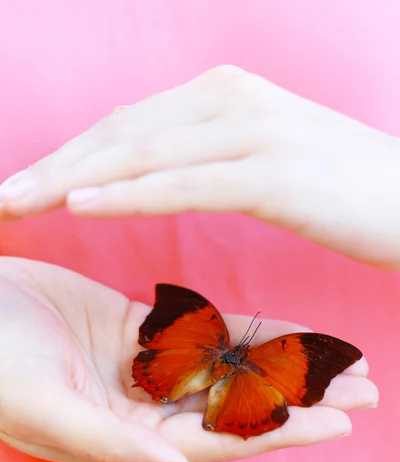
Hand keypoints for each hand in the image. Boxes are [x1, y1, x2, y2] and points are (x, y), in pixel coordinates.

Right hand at [0, 257, 376, 461]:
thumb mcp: (43, 403)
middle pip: (238, 407)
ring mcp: (143, 370)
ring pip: (227, 368)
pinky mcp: (137, 332)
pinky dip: (244, 331)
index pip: (220, 440)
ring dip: (283, 363)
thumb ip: (110, 444)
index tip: (340, 421)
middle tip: (365, 389)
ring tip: (340, 361)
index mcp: (126, 441)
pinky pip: (203, 334)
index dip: (281, 432)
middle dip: (302, 399)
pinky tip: (283, 330)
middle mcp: (143, 411)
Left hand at [1, 65, 399, 268]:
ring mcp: (249, 132)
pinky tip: (79, 205)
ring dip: (70, 180)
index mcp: (223, 95)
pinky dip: (128, 194)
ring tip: (16, 204)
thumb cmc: (340, 188)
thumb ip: (204, 153)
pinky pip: (182, 184)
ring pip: (140, 155)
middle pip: (119, 134)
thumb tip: (150, 161)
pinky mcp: (269, 174)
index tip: (25, 185)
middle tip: (2, 198)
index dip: (69, 155)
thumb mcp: (262, 158)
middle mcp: (229, 99)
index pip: (126, 125)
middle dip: (53, 167)